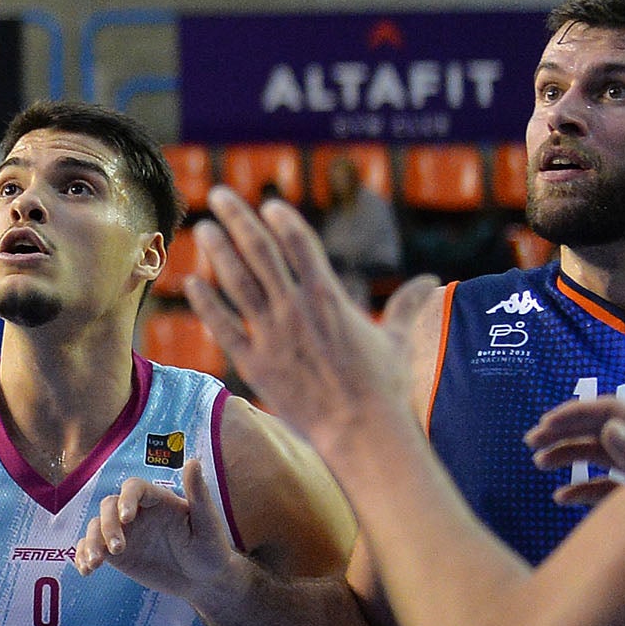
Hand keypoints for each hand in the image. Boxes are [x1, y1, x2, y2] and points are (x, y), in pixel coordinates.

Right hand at [73, 457, 239, 599]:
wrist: (204, 581)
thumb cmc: (211, 549)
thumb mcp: (209, 524)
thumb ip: (199, 494)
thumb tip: (193, 461)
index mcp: (157, 500)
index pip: (133, 488)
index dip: (126, 499)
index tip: (127, 519)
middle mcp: (136, 512)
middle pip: (108, 506)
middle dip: (107, 526)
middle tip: (119, 550)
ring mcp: (124, 532)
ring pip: (95, 526)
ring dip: (91, 542)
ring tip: (95, 563)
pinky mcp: (115, 554)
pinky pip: (91, 548)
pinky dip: (82, 556)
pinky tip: (86, 570)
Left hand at [184, 187, 409, 446]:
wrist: (361, 430)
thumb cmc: (384, 386)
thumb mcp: (396, 338)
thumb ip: (406, 304)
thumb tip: (431, 281)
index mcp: (329, 296)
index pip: (300, 244)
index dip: (281, 220)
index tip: (267, 204)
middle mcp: (296, 308)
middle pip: (260, 253)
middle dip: (238, 220)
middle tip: (219, 195)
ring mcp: (272, 334)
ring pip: (237, 282)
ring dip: (218, 252)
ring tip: (202, 227)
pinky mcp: (254, 363)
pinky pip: (223, 326)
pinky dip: (206, 302)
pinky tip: (193, 281)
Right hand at [527, 394, 624, 506]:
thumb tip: (609, 428)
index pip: (609, 411)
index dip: (575, 412)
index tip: (544, 424)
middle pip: (597, 429)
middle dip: (562, 432)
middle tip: (530, 442)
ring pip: (598, 456)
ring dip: (566, 457)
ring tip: (539, 465)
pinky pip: (604, 487)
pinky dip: (581, 490)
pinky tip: (562, 499)